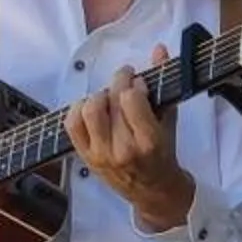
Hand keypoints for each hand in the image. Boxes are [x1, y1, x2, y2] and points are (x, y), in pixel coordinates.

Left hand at [66, 49, 194, 230]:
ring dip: (98, 96)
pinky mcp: (85, 156)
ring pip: (88, 109)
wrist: (153, 191)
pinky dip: (78, 109)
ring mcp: (100, 154)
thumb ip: (163, 84)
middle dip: (117, 82)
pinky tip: (91, 107)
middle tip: (124, 80)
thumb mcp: (169, 120)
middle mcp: (122, 149)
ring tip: (108, 97)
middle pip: (109, 100)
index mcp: (148, 142)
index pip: (130, 99)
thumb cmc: (163, 155)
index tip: (139, 83)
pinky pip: (72, 124)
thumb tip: (159, 49)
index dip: (134, 83)